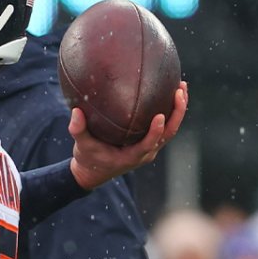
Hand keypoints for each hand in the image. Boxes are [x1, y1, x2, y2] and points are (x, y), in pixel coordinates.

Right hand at [69, 80, 188, 189]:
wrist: (93, 171)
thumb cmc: (88, 158)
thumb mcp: (81, 146)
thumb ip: (77, 130)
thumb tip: (76, 111)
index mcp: (131, 157)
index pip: (148, 144)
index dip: (156, 131)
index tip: (160, 116)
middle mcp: (146, 153)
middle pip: (168, 134)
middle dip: (177, 113)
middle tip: (179, 91)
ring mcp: (150, 148)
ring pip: (170, 130)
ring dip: (178, 109)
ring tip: (182, 86)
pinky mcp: (150, 142)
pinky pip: (166, 127)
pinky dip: (171, 111)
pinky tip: (170, 91)